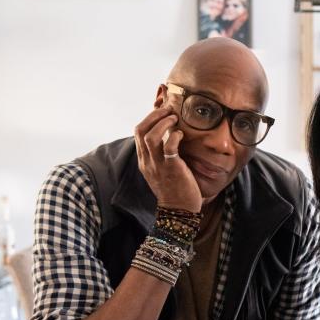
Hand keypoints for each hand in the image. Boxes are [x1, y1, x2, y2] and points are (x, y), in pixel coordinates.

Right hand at [133, 97, 200, 212]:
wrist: (179, 210)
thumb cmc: (175, 188)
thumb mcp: (162, 169)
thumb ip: (162, 153)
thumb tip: (171, 134)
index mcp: (144, 160)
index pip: (138, 132)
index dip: (149, 117)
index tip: (162, 110)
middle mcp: (147, 161)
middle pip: (141, 130)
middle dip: (154, 115)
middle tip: (168, 109)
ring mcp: (158, 165)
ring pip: (151, 137)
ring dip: (163, 123)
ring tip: (174, 117)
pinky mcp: (171, 169)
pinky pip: (169, 148)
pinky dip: (175, 136)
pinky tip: (181, 134)